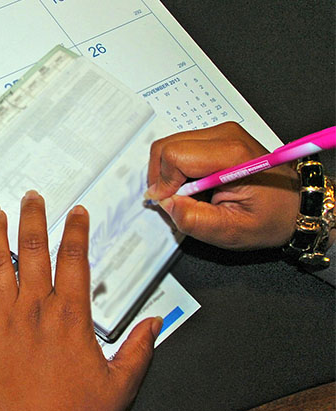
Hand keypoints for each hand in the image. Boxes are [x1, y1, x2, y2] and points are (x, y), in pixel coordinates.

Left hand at [0, 192, 162, 410]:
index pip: (73, 258)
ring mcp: (3, 320)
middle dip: (33, 217)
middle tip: (31, 197)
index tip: (75, 213)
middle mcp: (35, 310)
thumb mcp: (120, 384)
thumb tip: (154, 324)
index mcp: (70, 317)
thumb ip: (139, 349)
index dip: (74, 230)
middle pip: (34, 249)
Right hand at [146, 122, 298, 249]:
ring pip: (169, 147)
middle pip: (166, 147)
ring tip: (192, 194)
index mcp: (231, 156)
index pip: (174, 155)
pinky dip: (178, 169)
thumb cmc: (272, 217)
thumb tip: (165, 203)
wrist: (296, 205)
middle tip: (178, 200)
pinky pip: (180, 148)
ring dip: (170, 174)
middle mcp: (225, 136)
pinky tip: (197, 185)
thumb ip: (193, 219)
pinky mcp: (217, 137)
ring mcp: (221, 133)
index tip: (173, 202)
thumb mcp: (232, 231)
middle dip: (162, 177)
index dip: (164, 182)